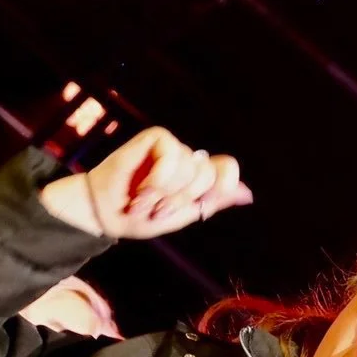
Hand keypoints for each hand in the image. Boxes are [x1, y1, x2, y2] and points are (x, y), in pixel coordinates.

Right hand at [40, 127, 252, 238]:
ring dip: (165, 193)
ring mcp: (173, 148)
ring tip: (145, 201)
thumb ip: (213, 202)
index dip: (222, 185)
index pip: (227, 169)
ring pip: (190, 167)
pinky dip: (159, 178)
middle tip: (159, 210)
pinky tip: (143, 187)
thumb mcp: (183, 215)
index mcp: (199, 178)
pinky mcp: (155, 138)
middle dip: (183, 200)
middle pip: (209, 174)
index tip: (200, 204)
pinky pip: (172, 153)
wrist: (108, 214)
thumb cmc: (141, 217)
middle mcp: (189, 160)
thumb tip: (248, 194)